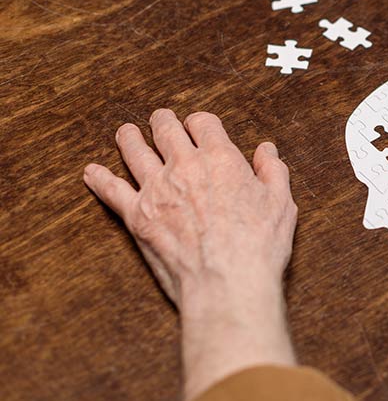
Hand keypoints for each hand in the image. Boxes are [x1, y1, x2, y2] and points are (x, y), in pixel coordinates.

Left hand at [84, 109, 298, 400]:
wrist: (227, 282)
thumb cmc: (258, 245)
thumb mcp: (281, 203)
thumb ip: (273, 171)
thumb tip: (266, 150)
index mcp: (221, 159)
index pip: (203, 123)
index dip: (200, 122)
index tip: (199, 126)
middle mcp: (185, 166)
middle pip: (165, 130)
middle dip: (162, 121)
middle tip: (159, 119)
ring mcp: (156, 190)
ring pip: (135, 151)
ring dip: (129, 138)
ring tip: (126, 133)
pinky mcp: (137, 216)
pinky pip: (112, 190)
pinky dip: (100, 179)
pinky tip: (92, 173)